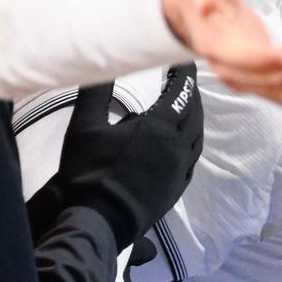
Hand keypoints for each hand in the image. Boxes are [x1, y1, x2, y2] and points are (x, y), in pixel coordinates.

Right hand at [28, 70, 201, 250]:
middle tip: (182, 82)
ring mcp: (181, 170)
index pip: (182, 91)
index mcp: (160, 127)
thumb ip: (97, 92)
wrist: (98, 220)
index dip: (185, 73)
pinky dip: (191, 143)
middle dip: (190, 93)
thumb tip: (104, 65)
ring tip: (184, 108)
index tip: (183, 60)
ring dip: (193, 117)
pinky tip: (180, 144)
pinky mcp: (177, 188)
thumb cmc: (90, 172)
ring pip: (197, 136)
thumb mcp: (84, 126)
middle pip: (194, 112)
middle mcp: (178, 146)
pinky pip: (192, 159)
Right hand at [162, 0, 281, 112]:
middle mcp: (223, 66)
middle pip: (257, 78)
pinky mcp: (252, 78)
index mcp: (211, 44)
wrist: (196, 10)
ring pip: (268, 90)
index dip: (262, 59)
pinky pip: (273, 94)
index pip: (237, 57)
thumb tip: (203, 0)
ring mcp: (238, 75)